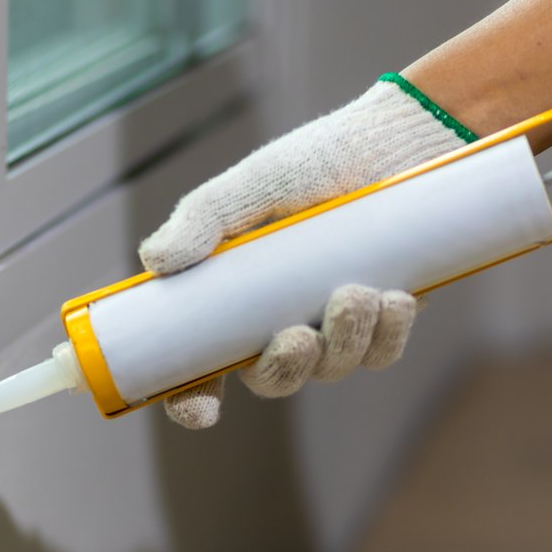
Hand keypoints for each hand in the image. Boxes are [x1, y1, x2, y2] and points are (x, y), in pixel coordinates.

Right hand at [138, 76, 471, 427]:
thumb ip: (203, 219)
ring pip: (331, 368)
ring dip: (343, 342)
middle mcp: (281, 319)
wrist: (396, 141)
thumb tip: (155, 260)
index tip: (200, 410)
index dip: (192, 399)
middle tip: (298, 337)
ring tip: (356, 292)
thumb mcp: (253, 185)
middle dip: (284, 370)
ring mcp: (334, 324)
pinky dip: (386, 335)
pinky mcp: (384, 318)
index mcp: (236, 300)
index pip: (202, 366)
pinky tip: (393, 298)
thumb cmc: (317, 161)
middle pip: (272, 380)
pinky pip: (382, 352)